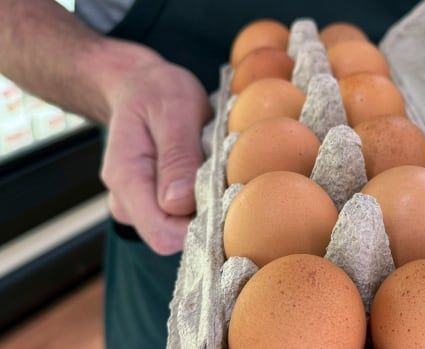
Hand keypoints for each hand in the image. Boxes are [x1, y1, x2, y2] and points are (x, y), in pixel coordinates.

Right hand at [101, 59, 210, 254]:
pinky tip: (202, 170)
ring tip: (207, 164)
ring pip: (179, 228)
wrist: (138, 85)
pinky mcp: (153, 202)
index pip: (163, 234)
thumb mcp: (174, 110)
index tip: (224, 199)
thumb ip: (177, 157)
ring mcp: (138, 205)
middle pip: (173, 237)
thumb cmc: (157, 92)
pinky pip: (181, 216)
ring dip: (202, 204)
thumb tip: (179, 203)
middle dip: (202, 214)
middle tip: (219, 173)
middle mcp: (127, 202)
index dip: (198, 227)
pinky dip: (198, 199)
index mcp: (127, 180)